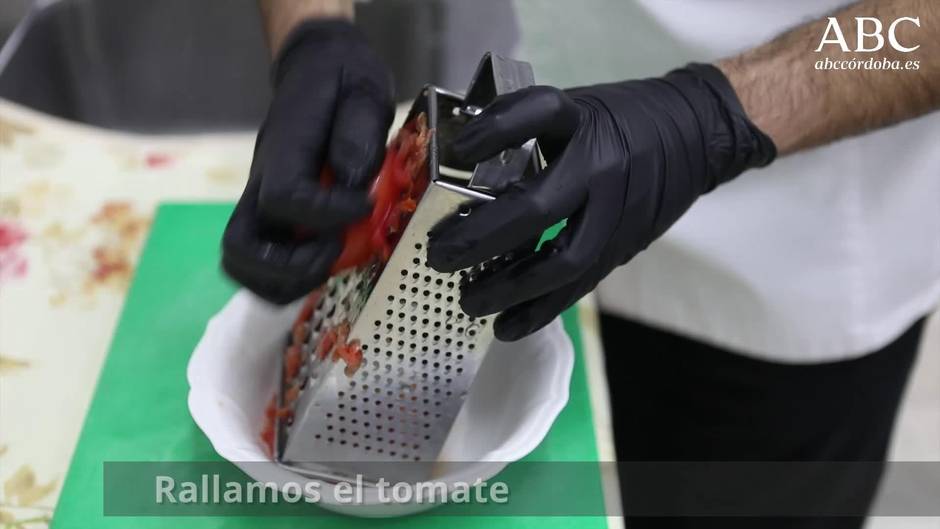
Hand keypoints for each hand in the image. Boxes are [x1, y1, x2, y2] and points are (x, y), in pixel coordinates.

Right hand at [222, 19, 393, 303]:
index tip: (364, 206)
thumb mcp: (363, 92)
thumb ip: (358, 133)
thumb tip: (352, 180)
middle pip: (240, 247)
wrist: (318, 68)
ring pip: (242, 263)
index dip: (326, 215)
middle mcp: (260, 180)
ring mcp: (260, 200)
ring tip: (328, 262)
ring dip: (285, 280)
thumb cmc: (342, 81)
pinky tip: (324, 261)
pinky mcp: (270, 214)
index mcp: (283, 150)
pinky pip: (260, 261)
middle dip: (291, 267)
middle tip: (334, 251)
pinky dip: (288, 277)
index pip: (284, 198)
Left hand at [427, 64, 775, 340]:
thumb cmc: (618, 121)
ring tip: (468, 302)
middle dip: (482, 237)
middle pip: (539, 208)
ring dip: (509, 288)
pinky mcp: (623, 245)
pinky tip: (506, 326)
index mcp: (582, 119)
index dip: (496, 131)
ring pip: (563, 260)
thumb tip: (458, 163)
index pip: (537, 114)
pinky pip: (580, 285)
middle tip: (440, 256)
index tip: (459, 150)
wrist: (695, 135)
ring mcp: (616, 211)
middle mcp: (601, 165)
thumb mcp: (575, 108)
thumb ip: (527, 132)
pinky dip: (540, 310)